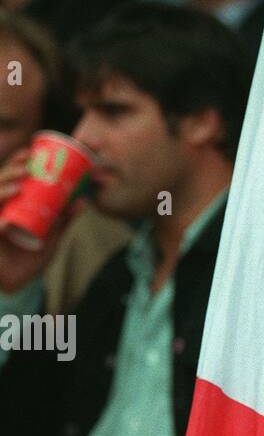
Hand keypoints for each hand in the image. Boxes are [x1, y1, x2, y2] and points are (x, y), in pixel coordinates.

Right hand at [0, 147, 73, 293]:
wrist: (19, 283)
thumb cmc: (31, 257)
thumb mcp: (52, 237)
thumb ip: (63, 220)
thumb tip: (83, 201)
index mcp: (10, 202)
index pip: (10, 176)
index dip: (17, 162)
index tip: (31, 152)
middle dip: (11, 171)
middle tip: (28, 167)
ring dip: (3, 189)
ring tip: (19, 186)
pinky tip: (5, 221)